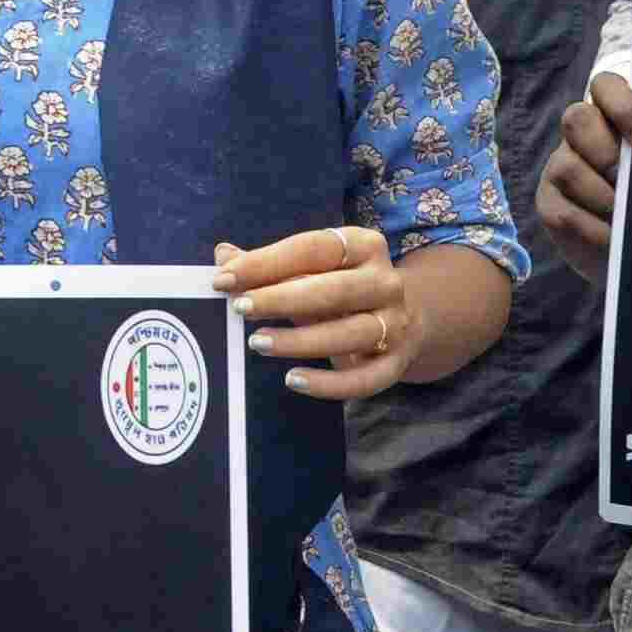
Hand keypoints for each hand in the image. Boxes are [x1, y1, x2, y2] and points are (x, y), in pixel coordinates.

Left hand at [213, 228, 414, 400]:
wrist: (407, 319)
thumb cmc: (343, 289)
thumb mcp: (313, 269)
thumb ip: (269, 264)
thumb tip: (223, 255)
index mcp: (363, 246)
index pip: (314, 248)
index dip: (267, 262)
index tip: (225, 278)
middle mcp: (385, 282)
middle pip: (334, 290)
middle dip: (283, 299)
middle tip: (240, 308)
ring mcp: (395, 323)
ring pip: (350, 333)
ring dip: (300, 341)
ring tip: (258, 343)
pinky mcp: (396, 362)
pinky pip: (365, 379)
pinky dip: (329, 384)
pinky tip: (292, 380)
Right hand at [534, 74, 631, 258]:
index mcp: (613, 117)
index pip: (606, 86)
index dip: (622, 106)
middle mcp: (582, 135)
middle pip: (576, 118)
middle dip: (604, 149)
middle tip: (627, 178)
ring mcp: (561, 168)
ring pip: (567, 167)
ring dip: (600, 194)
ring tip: (624, 214)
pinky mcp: (549, 204)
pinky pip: (563, 212)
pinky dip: (593, 228)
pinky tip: (613, 238)